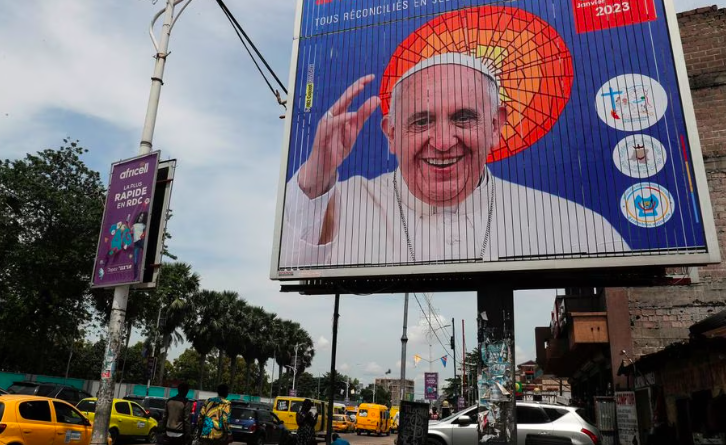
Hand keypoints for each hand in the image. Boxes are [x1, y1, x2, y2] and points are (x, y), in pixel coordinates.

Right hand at [298, 75, 380, 198]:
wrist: (324, 167)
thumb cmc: (336, 149)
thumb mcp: (353, 132)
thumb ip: (362, 117)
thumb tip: (375, 100)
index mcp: (339, 114)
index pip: (350, 96)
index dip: (360, 86)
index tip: (372, 77)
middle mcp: (332, 115)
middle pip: (344, 98)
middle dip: (356, 87)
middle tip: (368, 79)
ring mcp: (326, 124)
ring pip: (338, 107)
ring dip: (349, 97)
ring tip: (361, 88)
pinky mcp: (322, 134)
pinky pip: (333, 124)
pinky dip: (342, 119)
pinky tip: (351, 115)